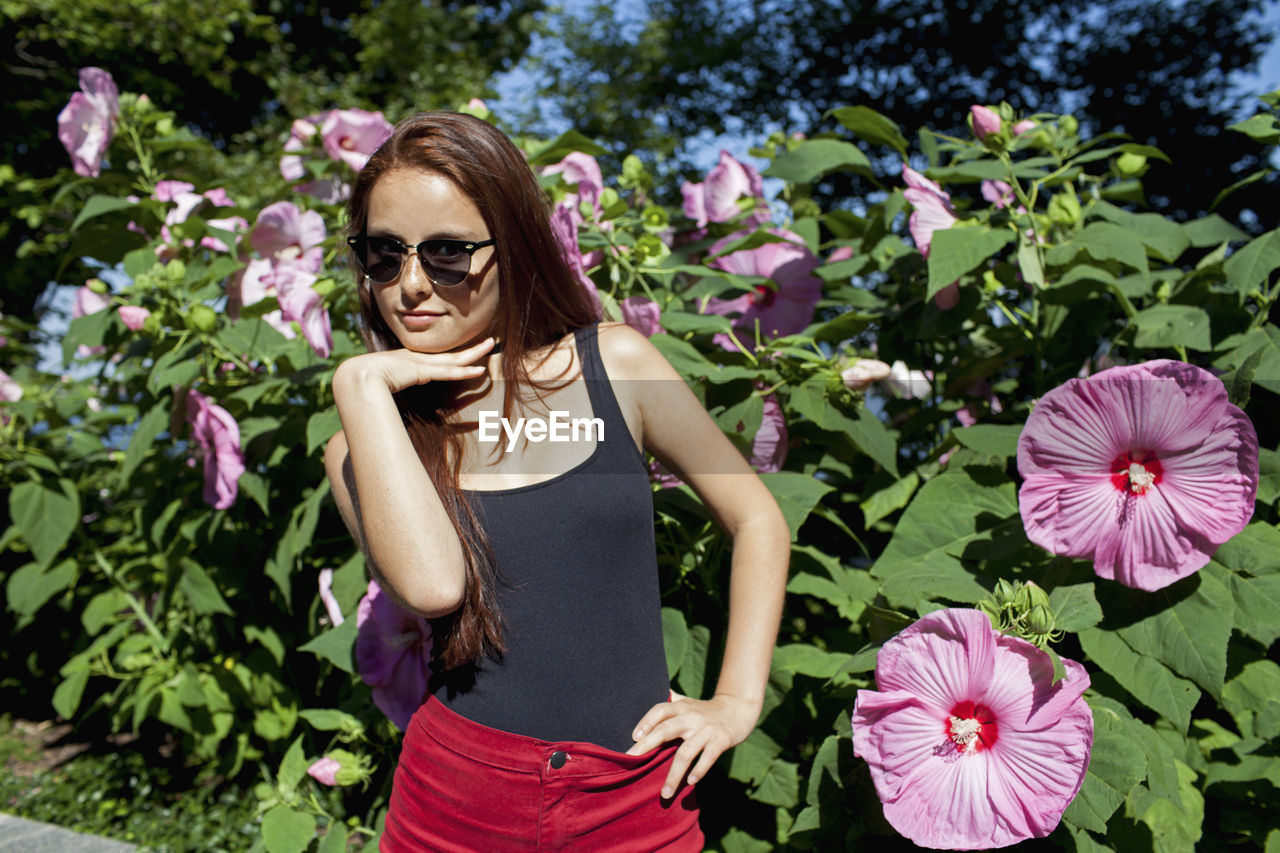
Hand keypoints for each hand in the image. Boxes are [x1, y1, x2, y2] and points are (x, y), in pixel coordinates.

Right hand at [334, 336, 493, 394]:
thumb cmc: (366, 382)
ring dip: (475, 354)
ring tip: (491, 345)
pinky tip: (479, 370)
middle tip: (490, 341)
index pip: (440, 358)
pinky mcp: (423, 371)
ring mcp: (422, 364)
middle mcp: (420, 359)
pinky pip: (448, 372)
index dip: (457, 355)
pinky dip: (464, 372)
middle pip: (453, 354)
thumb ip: (396, 386)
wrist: (357, 376)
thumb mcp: (386, 383)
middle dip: (473, 348)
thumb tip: (402, 394)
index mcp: (412, 361)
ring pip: (455, 359)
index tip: (470, 352)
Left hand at [625, 691, 759, 799]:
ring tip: (665, 793)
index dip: (646, 721)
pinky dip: (699, 770)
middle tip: (632, 759)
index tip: (633, 737)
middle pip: (667, 729)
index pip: (660, 710)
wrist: (737, 709)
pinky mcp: (721, 740)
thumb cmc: (705, 711)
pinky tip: (690, 782)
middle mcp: (692, 717)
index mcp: (682, 707)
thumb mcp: (688, 702)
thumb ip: (669, 702)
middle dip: (648, 744)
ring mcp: (707, 729)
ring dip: (674, 775)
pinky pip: (708, 757)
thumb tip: (647, 697)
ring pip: (686, 753)